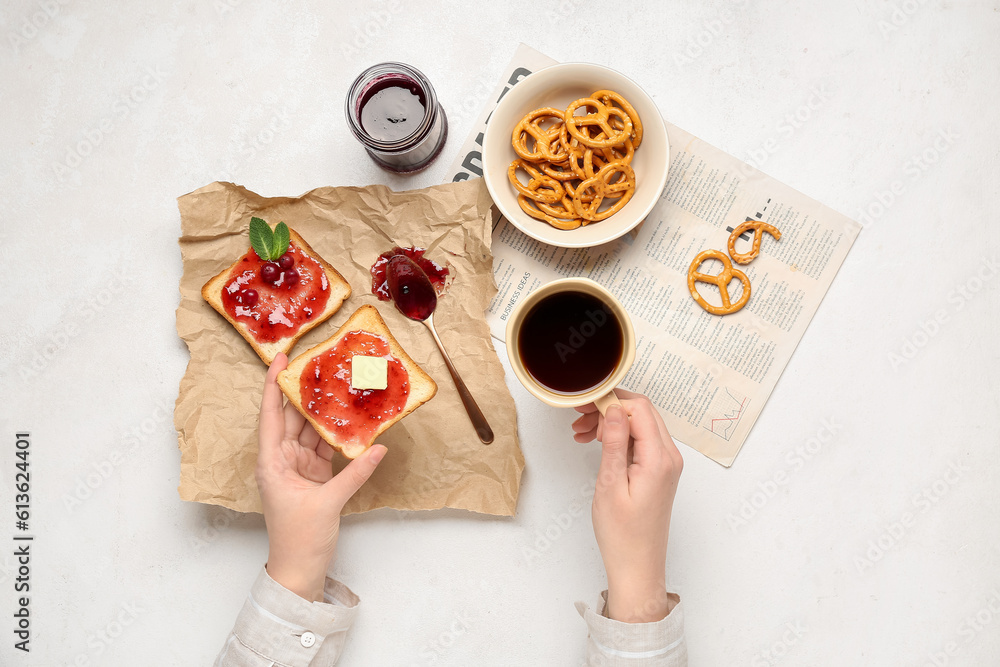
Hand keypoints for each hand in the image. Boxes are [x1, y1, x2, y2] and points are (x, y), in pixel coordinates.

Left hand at [256, 353, 385, 601]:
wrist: (300, 570)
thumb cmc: (299, 540)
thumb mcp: (328, 504)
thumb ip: (355, 473)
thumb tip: (378, 447)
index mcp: (272, 462)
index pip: (271, 414)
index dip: (274, 385)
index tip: (281, 358)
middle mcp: (281, 459)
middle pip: (292, 417)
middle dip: (305, 391)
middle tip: (322, 364)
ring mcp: (298, 466)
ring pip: (310, 430)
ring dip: (323, 411)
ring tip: (339, 384)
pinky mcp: (315, 475)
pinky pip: (324, 446)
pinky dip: (337, 434)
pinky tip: (350, 418)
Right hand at [572, 390, 682, 622]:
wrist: (637, 566)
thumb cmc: (622, 534)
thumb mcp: (610, 484)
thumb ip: (615, 443)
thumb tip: (614, 410)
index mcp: (659, 459)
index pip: (640, 409)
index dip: (611, 401)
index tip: (585, 407)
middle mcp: (669, 457)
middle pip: (642, 413)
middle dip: (609, 408)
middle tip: (580, 417)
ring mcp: (666, 464)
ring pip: (640, 425)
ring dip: (612, 423)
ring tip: (582, 433)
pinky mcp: (659, 471)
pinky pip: (641, 441)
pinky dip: (619, 437)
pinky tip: (597, 443)